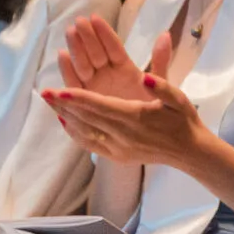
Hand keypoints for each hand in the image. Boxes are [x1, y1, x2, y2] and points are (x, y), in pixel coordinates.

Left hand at [46, 79, 213, 170]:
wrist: (189, 152)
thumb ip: (162, 86)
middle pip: (86, 117)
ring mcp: (118, 148)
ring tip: (50, 103)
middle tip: (44, 92)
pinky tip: (66, 123)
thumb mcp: (178, 98)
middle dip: (63, 104)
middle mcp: (123, 135)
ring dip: (66, 116)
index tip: (57, 89)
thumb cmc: (183, 120)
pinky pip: (90, 145)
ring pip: (85, 131)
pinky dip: (76, 134)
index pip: (99, 106)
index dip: (76, 97)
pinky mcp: (117, 156)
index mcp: (135, 117)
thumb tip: (146, 77)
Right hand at [57, 13, 161, 103]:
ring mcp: (96, 86)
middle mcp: (108, 75)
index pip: (114, 48)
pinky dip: (69, 71)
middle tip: (78, 24)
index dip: (104, 34)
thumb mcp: (164, 86)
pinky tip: (63, 56)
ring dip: (76, 50)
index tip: (94, 18)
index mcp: (126, 69)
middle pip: (95, 54)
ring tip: (70, 33)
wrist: (152, 136)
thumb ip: (161, 61)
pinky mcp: (86, 99)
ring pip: (84, 65)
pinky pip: (76, 84)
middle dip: (86, 38)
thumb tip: (166, 35)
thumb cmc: (158, 109)